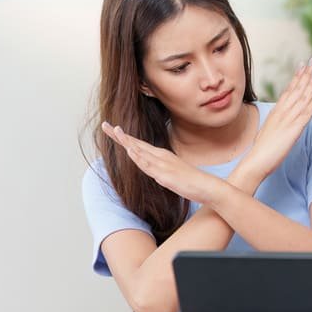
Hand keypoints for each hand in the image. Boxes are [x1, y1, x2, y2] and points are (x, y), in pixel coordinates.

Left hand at [101, 122, 220, 204]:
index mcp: (161, 156)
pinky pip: (148, 165)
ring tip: (115, 131)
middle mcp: (160, 156)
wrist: (207, 187)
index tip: (112, 130)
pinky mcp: (165, 174)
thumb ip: (160, 169)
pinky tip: (130, 150)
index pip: (139, 145)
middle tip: (104, 124)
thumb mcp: (171, 173)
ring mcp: (162, 164)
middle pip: (136, 143)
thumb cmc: (191, 181)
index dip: (124, 137)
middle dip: (119, 135)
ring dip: (127, 141)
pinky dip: (138, 156)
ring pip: (140, 151)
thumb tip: (151, 169)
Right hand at [244, 58, 311, 175]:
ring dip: (311, 83)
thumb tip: (282, 119)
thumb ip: (277, 122)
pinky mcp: (294, 129)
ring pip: (302, 97)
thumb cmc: (261, 150)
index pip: (288, 90)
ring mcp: (288, 120)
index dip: (297, 77)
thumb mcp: (270, 131)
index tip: (303, 65)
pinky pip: (306, 113)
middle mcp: (282, 112)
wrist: (255, 162)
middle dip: (306, 74)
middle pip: (296, 89)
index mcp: (276, 112)